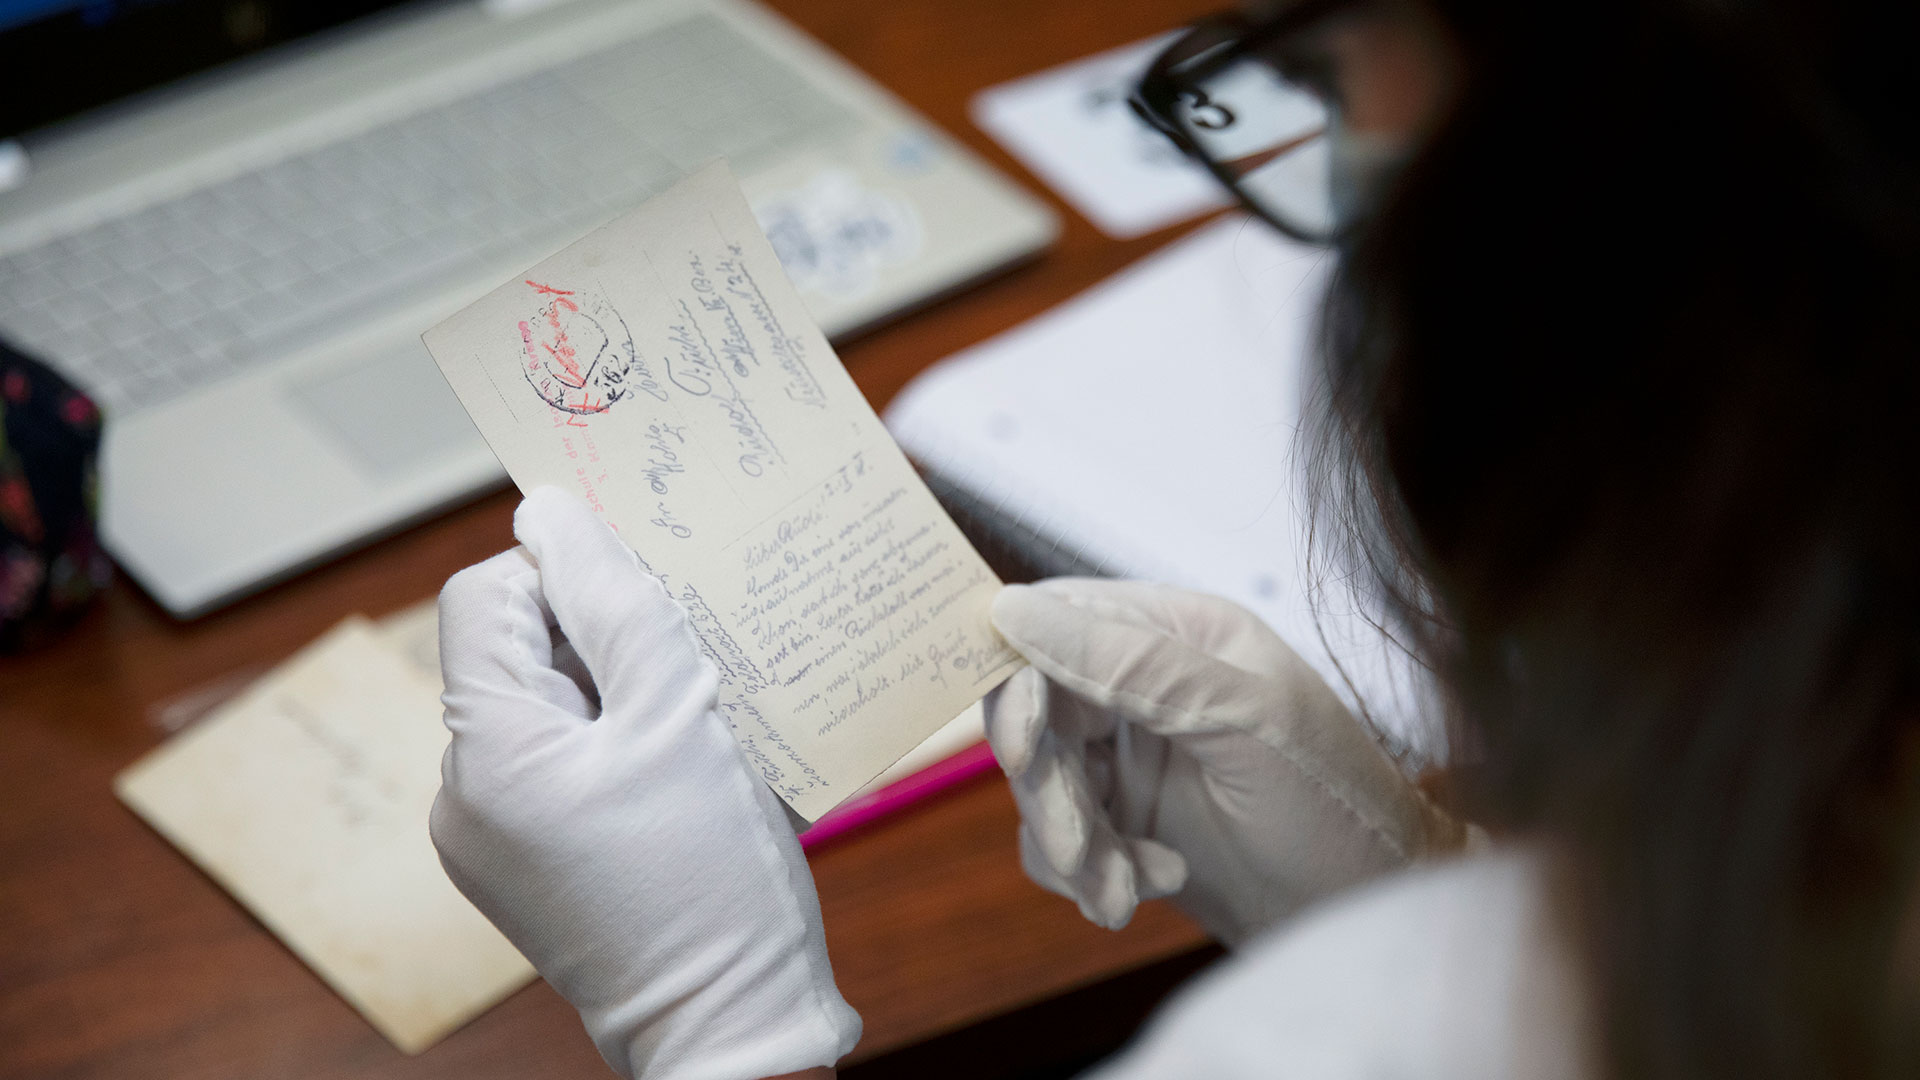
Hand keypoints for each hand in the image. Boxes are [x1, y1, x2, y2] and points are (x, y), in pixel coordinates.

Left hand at [429, 487, 859, 1079]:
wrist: (732, 1026)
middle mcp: (464, 795)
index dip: (565, 575)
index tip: (650, 601)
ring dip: (623, 694)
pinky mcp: (531, 865)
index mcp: (485, 750)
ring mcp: (492, 839)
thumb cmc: (712, 881)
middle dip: (605, 639)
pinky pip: (565, 767)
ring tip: (699, 733)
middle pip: (518, 653)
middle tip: (692, 666)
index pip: (487, 597)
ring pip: (550, 709)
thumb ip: (615, 603)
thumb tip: (551, 512)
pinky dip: (622, 749)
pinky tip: (685, 778)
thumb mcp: (680, 715)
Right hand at [985, 579, 1470, 944]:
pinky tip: (1146, 887)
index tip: (1022, 744)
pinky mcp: (1122, 820)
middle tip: (1082, 845)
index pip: (1057, 623)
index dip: (1019, 678)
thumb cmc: (1336, 804)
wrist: (1371, 916)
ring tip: (1125, 887)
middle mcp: (1144, 683)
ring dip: (1074, 845)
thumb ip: (1131, 664)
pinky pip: (1057, 839)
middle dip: (1052, 789)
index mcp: (1177, 633)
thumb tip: (1014, 610)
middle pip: (1036, 712)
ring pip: (1041, 785)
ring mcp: (1130, 753)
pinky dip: (1087, 873)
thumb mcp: (1242, 722)